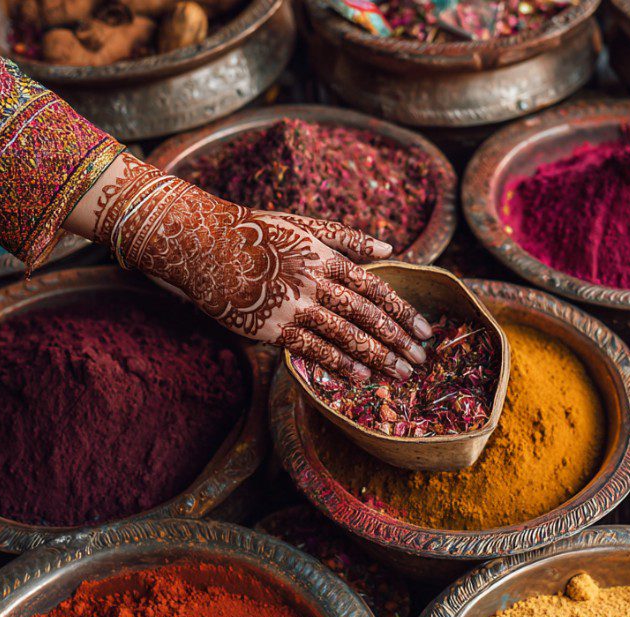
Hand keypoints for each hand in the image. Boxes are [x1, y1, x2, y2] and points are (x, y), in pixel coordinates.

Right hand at [88, 154, 430, 380]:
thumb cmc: (257, 233)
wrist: (203, 244)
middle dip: (397, 341)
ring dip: (376, 356)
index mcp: (327, 257)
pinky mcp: (271, 326)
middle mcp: (315, 280)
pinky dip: (338, 364)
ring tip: (399, 374)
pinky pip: (311, 349)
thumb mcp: (304, 225)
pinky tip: (359, 378)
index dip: (403, 313)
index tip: (426, 332)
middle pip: (367, 315)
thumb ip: (348, 239)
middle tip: (421, 362)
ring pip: (345, 335)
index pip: (376, 289)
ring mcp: (293, 305)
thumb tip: (390, 251)